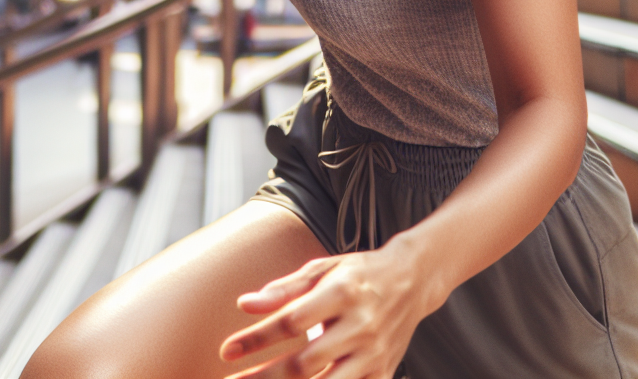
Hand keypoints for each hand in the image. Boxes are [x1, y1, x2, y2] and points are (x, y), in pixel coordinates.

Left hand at [220, 238, 441, 378]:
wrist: (411, 281)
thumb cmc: (357, 274)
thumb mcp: (322, 270)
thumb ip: (283, 289)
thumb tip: (244, 304)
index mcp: (342, 293)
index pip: (291, 321)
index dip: (256, 338)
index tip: (226, 350)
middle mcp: (360, 326)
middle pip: (304, 363)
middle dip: (263, 377)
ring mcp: (374, 355)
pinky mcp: (383, 374)